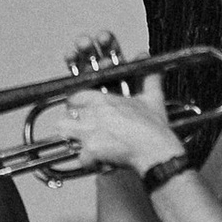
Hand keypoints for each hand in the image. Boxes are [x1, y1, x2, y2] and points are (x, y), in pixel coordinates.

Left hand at [55, 82, 181, 176]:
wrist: (156, 150)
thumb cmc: (154, 128)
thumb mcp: (152, 99)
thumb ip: (148, 79)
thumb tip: (146, 58)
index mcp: (103, 100)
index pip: (75, 97)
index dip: (76, 105)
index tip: (81, 111)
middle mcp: (93, 114)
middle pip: (65, 115)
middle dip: (70, 123)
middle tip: (80, 130)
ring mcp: (90, 132)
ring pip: (64, 132)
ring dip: (72, 139)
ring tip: (84, 144)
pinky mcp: (92, 150)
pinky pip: (81, 158)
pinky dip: (89, 162)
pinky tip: (99, 161)